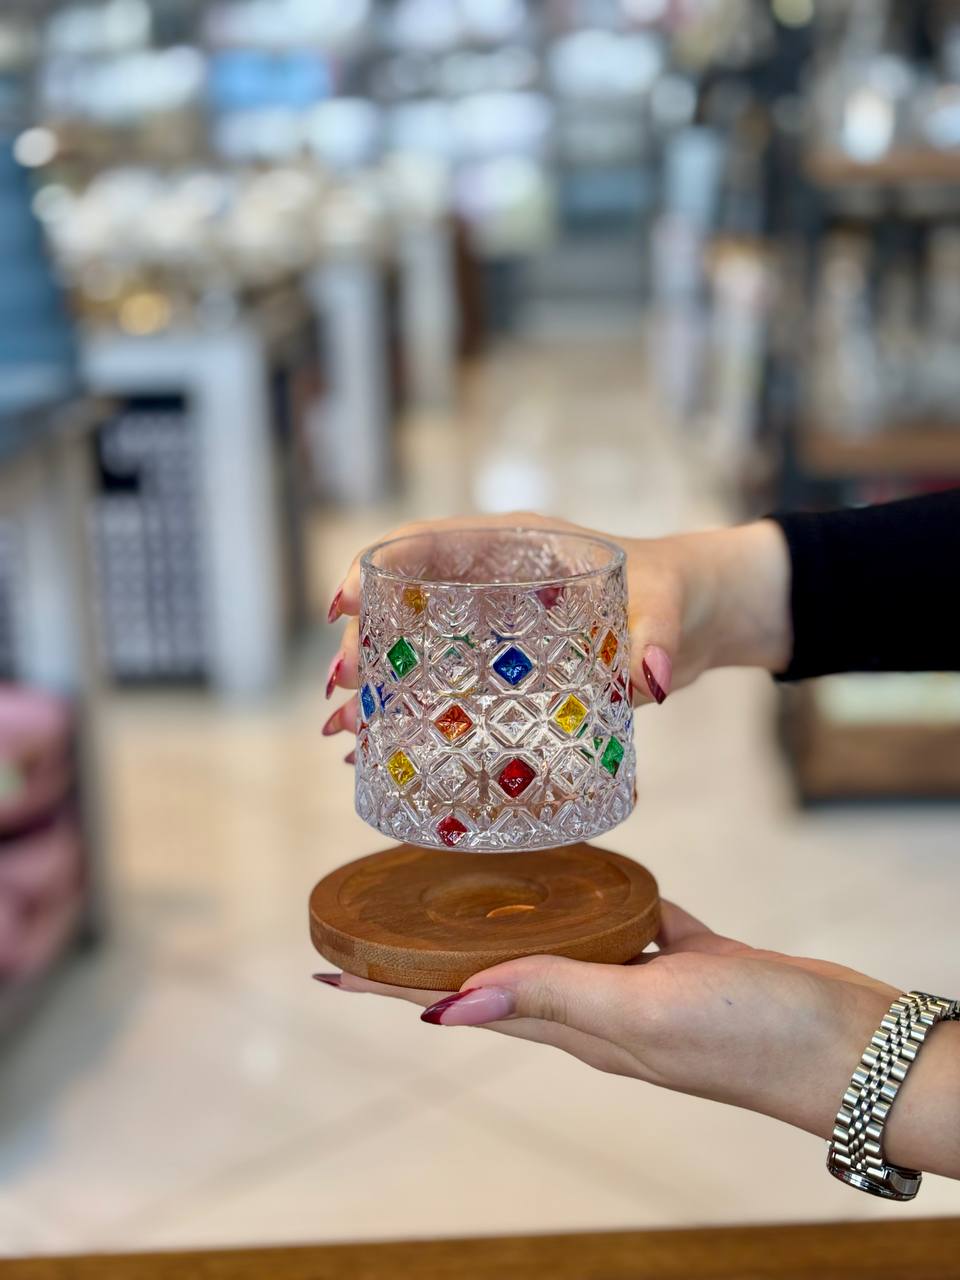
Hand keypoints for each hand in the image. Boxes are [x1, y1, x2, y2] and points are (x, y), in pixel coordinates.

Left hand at [316, 905, 959, 1180]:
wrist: (848, 1045)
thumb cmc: (749, 1036)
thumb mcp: (642, 1012)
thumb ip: (551, 996)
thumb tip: (443, 1005)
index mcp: (574, 1025)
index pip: (457, 1001)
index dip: (390, 987)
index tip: (330, 968)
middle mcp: (596, 1006)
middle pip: (492, 971)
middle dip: (432, 950)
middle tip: (383, 916)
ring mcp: (642, 981)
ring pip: (558, 940)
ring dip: (510, 918)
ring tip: (471, 881)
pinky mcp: (688, 954)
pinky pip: (627, 918)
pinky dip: (601, 894)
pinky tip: (592, 865)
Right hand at [320, 512, 792, 745]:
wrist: (701, 613)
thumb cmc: (680, 593)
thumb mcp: (670, 611)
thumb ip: (660, 640)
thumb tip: (652, 680)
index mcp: (519, 544)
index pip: (429, 540)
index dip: (377, 566)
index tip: (344, 603)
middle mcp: (495, 579)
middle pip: (405, 597)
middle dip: (365, 639)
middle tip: (342, 692)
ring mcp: (496, 622)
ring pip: (415, 643)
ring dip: (376, 683)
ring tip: (342, 730)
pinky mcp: (507, 662)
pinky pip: (444, 679)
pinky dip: (410, 710)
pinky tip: (381, 747)